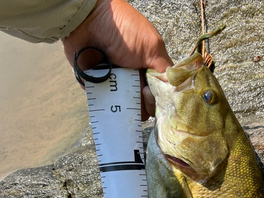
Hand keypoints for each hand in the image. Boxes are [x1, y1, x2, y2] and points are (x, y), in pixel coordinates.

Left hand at [62, 0, 172, 118]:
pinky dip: (108, 108)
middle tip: (138, 91)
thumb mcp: (151, 46)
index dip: (157, 100)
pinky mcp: (98, 88)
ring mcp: (116, 86)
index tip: (149, 92)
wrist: (89, 21)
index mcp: (148, 71)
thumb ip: (164, 69)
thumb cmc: (122, 29)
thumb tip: (174, 91)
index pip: (158, 96)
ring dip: (126, 107)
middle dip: (142, 105)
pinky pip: (105, 106)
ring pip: (125, 110)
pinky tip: (109, 101)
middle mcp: (133, 80)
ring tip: (122, 93)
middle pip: (143, 107)